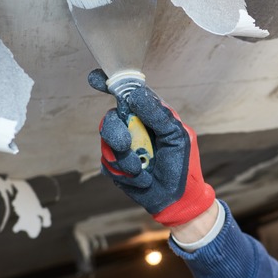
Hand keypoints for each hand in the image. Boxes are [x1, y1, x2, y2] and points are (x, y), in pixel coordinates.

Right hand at [90, 69, 215, 226]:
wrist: (177, 198)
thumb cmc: (182, 164)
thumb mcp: (176, 135)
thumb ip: (157, 114)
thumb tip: (135, 93)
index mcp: (149, 115)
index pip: (128, 94)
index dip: (110, 84)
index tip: (95, 78)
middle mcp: (134, 127)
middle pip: (111, 118)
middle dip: (115, 132)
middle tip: (125, 145)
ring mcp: (122, 146)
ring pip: (107, 142)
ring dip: (125, 159)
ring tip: (142, 168)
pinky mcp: (114, 166)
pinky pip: (108, 163)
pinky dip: (125, 172)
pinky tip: (141, 178)